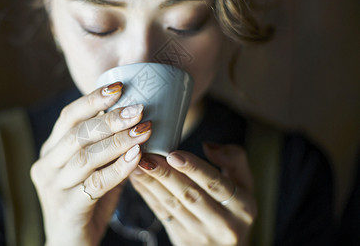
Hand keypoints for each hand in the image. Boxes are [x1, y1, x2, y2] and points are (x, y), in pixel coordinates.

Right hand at [30, 82, 151, 245]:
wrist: (72, 244)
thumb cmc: (88, 200)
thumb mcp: (94, 168)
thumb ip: (106, 145)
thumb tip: (136, 116)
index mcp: (51, 150)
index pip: (68, 117)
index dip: (92, 99)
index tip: (118, 86)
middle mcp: (46, 165)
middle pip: (77, 134)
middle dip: (110, 119)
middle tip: (139, 109)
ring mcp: (52, 188)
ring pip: (86, 156)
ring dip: (118, 140)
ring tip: (144, 130)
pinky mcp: (66, 209)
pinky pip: (95, 183)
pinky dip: (118, 168)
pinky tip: (137, 156)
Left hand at [129, 143, 255, 245]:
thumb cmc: (235, 207)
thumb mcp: (245, 183)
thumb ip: (234, 158)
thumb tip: (208, 146)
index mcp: (243, 207)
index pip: (215, 183)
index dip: (193, 168)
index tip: (173, 153)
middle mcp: (224, 225)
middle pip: (190, 195)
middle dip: (166, 175)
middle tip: (148, 157)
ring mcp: (201, 235)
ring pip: (172, 205)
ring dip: (152, 184)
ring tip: (138, 165)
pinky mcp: (183, 240)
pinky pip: (162, 214)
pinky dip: (147, 195)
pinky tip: (137, 179)